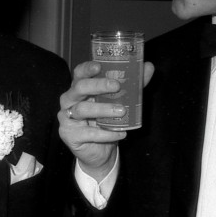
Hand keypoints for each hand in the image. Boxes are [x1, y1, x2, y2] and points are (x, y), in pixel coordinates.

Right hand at [58, 60, 153, 181]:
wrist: (100, 150)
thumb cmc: (107, 120)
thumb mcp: (121, 100)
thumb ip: (133, 85)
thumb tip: (149, 66)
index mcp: (80, 87)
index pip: (79, 73)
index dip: (87, 68)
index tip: (99, 66)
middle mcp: (70, 99)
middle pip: (79, 87)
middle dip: (98, 85)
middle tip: (116, 86)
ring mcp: (67, 117)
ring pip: (82, 110)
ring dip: (103, 110)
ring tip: (122, 111)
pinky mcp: (69, 135)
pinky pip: (87, 133)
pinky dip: (105, 134)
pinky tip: (120, 133)